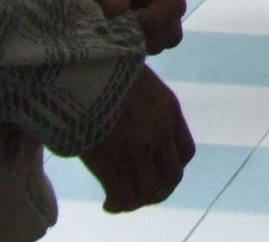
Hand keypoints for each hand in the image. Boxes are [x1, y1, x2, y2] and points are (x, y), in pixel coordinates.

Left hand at [67, 0, 185, 53]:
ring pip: (160, 37)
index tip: (121, 26)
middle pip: (172, 29)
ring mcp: (154, 2)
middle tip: (116, 36)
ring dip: (138, 42)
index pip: (173, 5)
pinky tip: (108, 34)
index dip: (151, 22)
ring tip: (110, 35)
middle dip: (147, 38)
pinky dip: (129, 40)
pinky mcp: (140, 10)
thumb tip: (116, 14)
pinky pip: (144, 35)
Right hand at [82, 66, 194, 213]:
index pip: (186, 152)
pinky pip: (123, 196)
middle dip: (158, 189)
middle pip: (172, 177)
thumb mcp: (137, 76)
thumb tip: (132, 115)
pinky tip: (109, 204)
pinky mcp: (112, 161)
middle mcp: (159, 132)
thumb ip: (143, 100)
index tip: (155, 170)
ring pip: (151, 192)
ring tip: (123, 200)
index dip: (172, 167)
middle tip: (140, 192)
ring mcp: (138, 148)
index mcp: (168, 109)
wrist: (83, 63)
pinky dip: (118, 204)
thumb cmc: (104, 63)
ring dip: (138, 200)